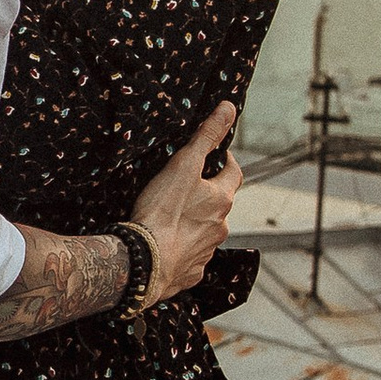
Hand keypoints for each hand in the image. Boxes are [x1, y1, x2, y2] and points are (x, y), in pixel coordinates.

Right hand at [129, 103, 241, 299]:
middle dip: (208, 195)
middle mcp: (221, 227)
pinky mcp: (191, 271)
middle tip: (186, 187)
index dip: (226, 161)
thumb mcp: (183, 165)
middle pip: (220, 205)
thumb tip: (228, 108)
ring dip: (196, 224)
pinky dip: (184, 250)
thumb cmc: (162, 212)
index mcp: (222, 200)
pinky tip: (168, 246)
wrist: (146, 263)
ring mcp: (207, 252)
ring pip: (207, 232)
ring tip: (173, 218)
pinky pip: (192, 258)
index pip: (234, 173)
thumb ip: (206, 136)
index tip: (216, 155)